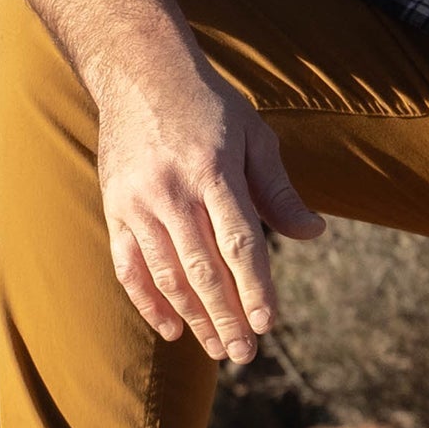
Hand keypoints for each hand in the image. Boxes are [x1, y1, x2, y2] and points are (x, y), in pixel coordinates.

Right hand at [94, 51, 324, 364]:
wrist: (139, 73)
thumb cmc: (209, 106)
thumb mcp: (254, 136)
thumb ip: (278, 190)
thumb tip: (313, 233)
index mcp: (214, 170)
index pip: (239, 243)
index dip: (255, 288)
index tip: (268, 324)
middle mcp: (172, 190)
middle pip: (203, 269)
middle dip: (226, 317)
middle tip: (244, 354)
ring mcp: (138, 202)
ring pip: (167, 274)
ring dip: (193, 318)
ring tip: (218, 350)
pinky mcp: (115, 208)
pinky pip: (129, 266)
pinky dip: (148, 301)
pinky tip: (172, 329)